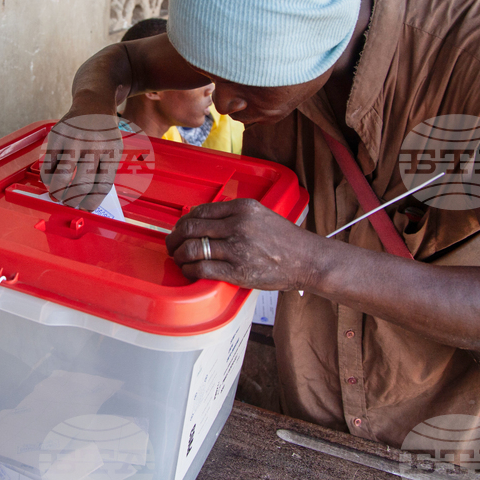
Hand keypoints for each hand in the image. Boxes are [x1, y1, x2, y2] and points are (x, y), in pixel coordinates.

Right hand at [40, 112, 122, 210]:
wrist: (94, 103)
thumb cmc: (104, 132)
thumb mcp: (114, 148)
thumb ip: (104, 171)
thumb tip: (88, 201)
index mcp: (111, 151)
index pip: (102, 186)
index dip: (91, 203)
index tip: (85, 209)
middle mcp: (93, 145)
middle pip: (82, 184)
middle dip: (73, 201)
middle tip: (69, 204)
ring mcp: (74, 139)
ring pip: (62, 177)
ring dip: (57, 192)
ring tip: (57, 196)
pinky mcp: (57, 135)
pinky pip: (48, 164)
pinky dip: (47, 178)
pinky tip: (50, 181)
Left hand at [165, 198, 322, 290]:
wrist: (306, 259)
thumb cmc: (285, 240)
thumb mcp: (260, 215)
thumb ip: (234, 215)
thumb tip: (204, 221)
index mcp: (243, 208)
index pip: (201, 211)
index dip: (184, 221)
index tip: (180, 228)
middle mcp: (238, 225)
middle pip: (191, 228)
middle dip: (175, 238)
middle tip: (172, 244)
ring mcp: (237, 248)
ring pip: (193, 248)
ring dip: (180, 255)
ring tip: (179, 258)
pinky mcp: (237, 271)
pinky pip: (202, 269)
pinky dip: (190, 270)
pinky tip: (190, 271)